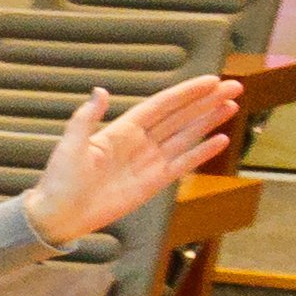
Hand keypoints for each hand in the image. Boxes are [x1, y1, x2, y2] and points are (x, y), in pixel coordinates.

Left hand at [24, 70, 241, 240]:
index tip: (211, 80)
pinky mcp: (155, 183)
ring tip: (232, 105)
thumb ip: (86, 118)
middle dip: (206, 101)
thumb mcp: (70, 145)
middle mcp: (140, 142)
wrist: (60, 215)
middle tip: (235, 87)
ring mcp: (149, 162)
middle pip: (180, 116)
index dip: (186, 93)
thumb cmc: (60, 180)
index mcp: (121, 130)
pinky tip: (221, 140)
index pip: (161, 105)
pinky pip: (183, 164)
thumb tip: (100, 90)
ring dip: (209, 121)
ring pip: (186, 136)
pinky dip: (202, 152)